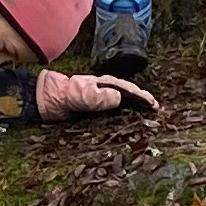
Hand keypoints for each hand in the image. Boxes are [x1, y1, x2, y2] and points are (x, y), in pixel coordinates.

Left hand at [37, 71, 159, 118]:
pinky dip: (125, 114)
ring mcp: (102, 99)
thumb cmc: (65, 96)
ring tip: (149, 115)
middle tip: (156, 110)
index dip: (142, 97)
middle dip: (144, 101)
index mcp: (105, 84)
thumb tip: (119, 97)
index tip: (154, 106)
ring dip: (136, 107)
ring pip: (124, 101)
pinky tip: (130, 121)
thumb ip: (97, 97)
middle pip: (130, 94)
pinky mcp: (98, 109)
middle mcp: (106, 90)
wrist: (49, 101)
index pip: (129, 89)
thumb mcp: (80, 96)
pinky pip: (115, 111)